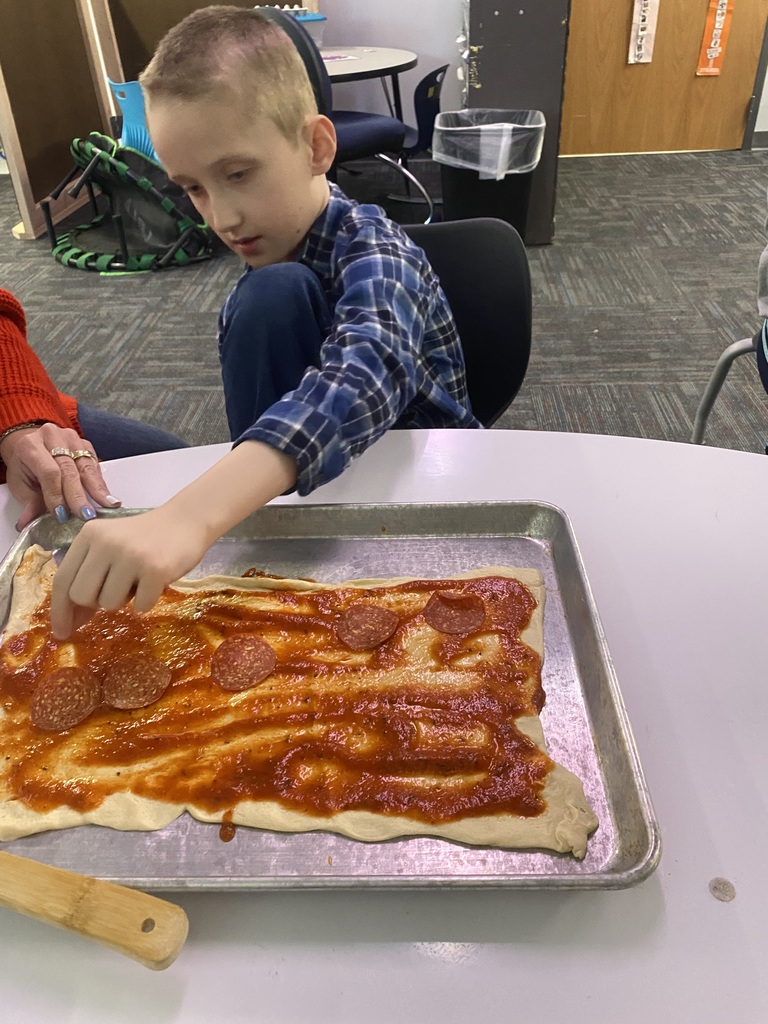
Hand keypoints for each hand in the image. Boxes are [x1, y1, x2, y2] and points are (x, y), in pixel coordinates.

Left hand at [0, 423, 120, 529]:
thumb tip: (29, 522)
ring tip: (106, 505)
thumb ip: (29, 502)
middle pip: (69, 469)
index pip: (49, 472)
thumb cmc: (24, 464)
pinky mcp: (85, 444)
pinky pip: (95, 465)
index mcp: (30, 446)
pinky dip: (100, 483)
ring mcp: (71, 438)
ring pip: (86, 466)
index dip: (57, 494)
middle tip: (86, 515)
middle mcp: (52, 437)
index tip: (62, 514)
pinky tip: (106, 497)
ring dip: (97, 489)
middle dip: (78, 495)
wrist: (31, 444)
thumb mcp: (19, 483)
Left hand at [50, 506, 210, 638]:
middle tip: (117, 589)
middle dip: (96, 602)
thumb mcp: (111, 550)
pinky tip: (155, 583)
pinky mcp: (156, 569)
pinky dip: (147, 602)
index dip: (59, 610)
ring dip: (125, 601)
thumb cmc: (146, 540)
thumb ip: (89, 579)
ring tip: (139, 580)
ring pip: (109, 604)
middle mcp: (106, 542)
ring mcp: (131, 555)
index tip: (61, 633)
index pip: (62, 579)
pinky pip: (140, 607)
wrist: (187, 521)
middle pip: (81, 596)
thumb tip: (68, 623)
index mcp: (90, 535)